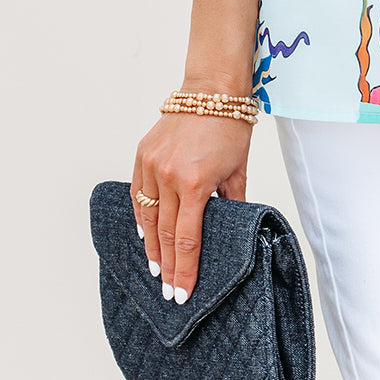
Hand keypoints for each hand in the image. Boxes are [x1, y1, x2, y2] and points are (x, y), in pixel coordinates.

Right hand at [131, 112, 251, 302]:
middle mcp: (169, 176)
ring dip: (151, 247)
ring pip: (147, 217)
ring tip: (157, 270)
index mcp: (194, 182)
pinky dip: (140, 216)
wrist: (212, 89)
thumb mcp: (238, 169)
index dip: (185, 270)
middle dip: (168, 267)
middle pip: (164, 234)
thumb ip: (233, 203)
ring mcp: (152, 164)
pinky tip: (145, 234)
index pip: (186, 239)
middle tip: (168, 292)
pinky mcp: (142, 154)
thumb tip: (232, 231)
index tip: (182, 294)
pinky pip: (137, 194)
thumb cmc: (230, 126)